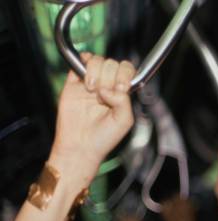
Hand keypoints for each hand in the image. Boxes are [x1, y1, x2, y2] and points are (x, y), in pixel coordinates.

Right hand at [51, 53, 135, 177]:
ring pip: (97, 60)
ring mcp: (90, 82)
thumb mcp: (124, 120)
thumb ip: (123, 101)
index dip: (125, 74)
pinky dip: (83, 64)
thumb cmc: (104, 137)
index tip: (121, 88)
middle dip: (110, 77)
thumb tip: (109, 88)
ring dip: (97, 73)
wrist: (80, 146)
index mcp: (121, 92)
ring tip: (92, 91)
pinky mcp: (73, 82)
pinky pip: (78, 61)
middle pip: (112, 64)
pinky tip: (86, 81)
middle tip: (104, 95)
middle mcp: (107, 85)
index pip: (127, 70)